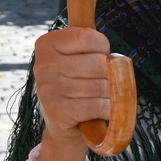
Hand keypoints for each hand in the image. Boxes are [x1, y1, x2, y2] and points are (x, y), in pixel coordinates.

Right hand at [33, 27, 110, 150]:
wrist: (62, 123)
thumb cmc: (76, 82)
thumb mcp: (78, 57)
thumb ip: (92, 47)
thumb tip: (116, 60)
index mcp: (47, 44)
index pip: (87, 37)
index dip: (103, 47)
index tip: (101, 56)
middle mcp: (44, 65)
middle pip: (98, 63)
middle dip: (111, 73)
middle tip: (106, 80)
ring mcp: (49, 89)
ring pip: (100, 86)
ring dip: (112, 93)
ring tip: (105, 96)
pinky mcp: (58, 112)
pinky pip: (98, 105)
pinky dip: (108, 109)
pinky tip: (104, 109)